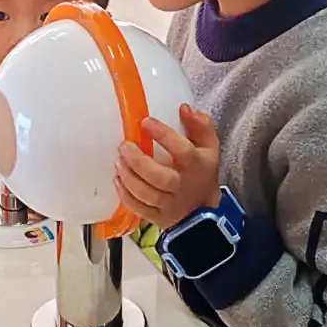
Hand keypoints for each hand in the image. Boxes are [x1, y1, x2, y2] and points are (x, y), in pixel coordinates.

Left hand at [114, 105, 220, 229]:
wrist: (203, 208)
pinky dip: (126, 195)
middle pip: (160, 177)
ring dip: (129, 178)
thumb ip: (200, 125)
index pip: (182, 150)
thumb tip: (184, 108)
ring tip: (118, 161)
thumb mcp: (209, 146)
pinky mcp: (158, 217)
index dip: (163, 135)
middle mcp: (183, 186)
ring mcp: (170, 204)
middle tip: (124, 146)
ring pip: (147, 194)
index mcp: (196, 165)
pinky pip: (139, 208)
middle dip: (139, 161)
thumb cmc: (201, 172)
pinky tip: (118, 179)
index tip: (145, 122)